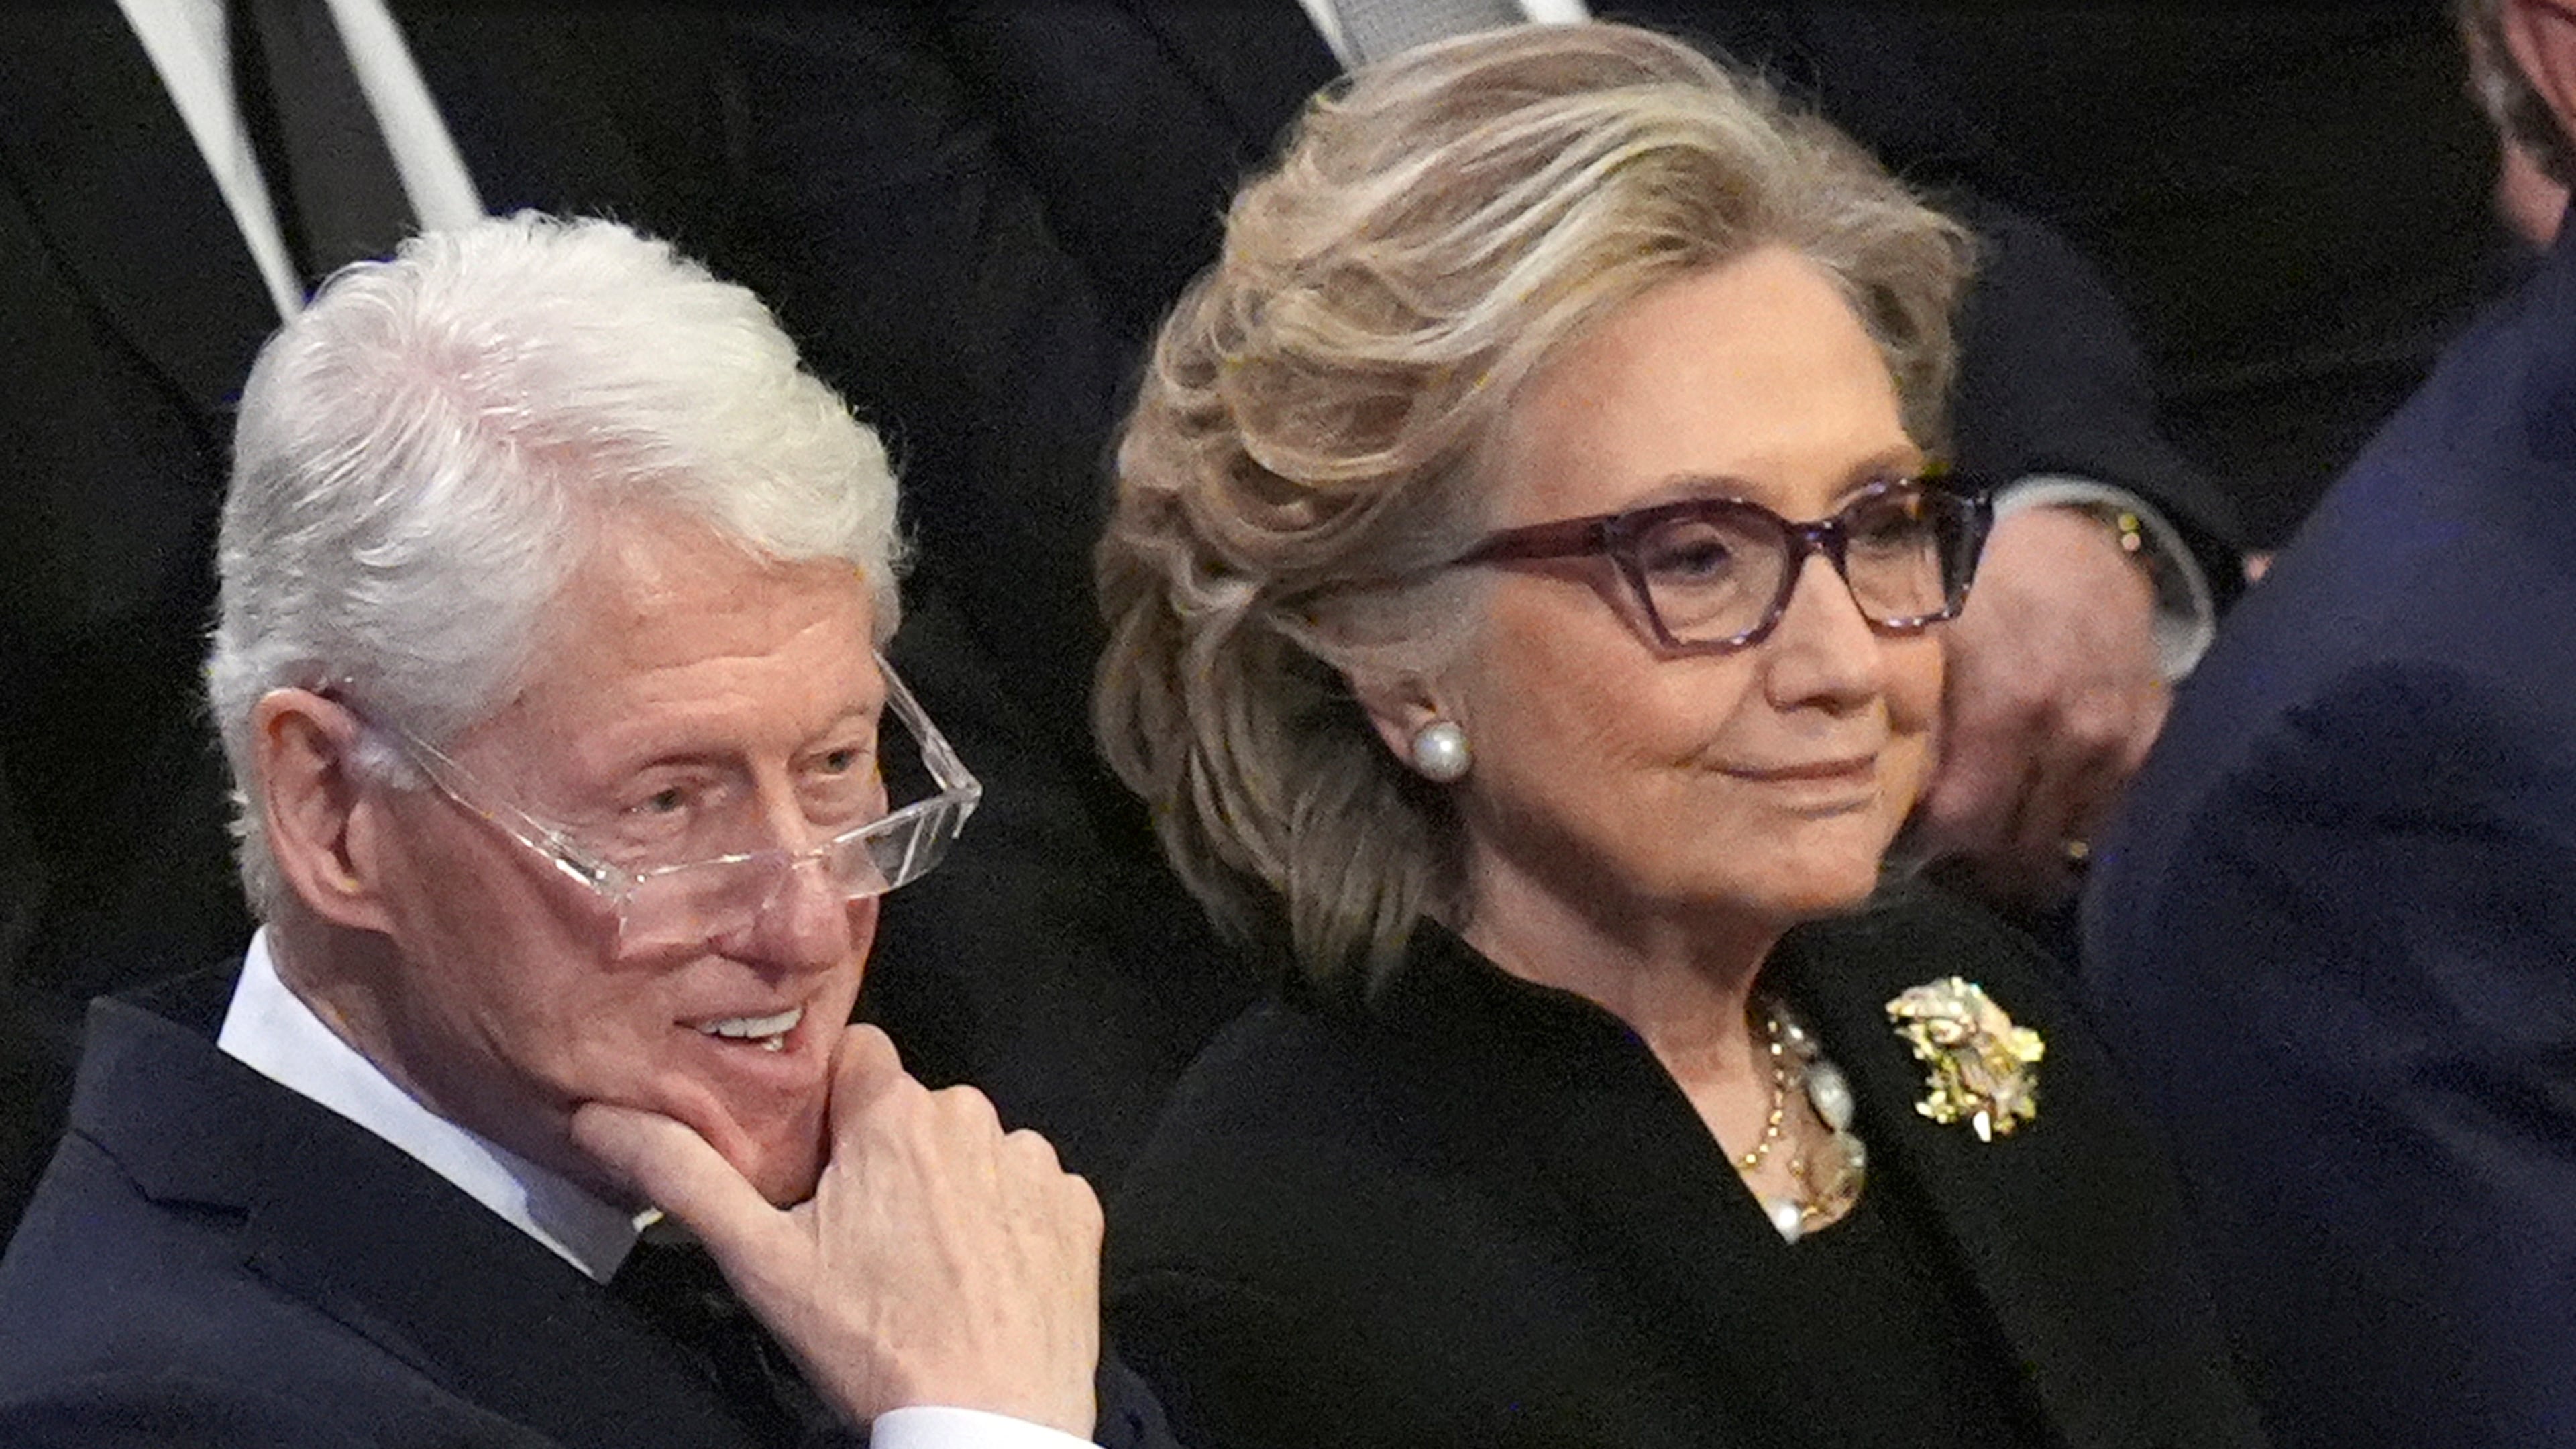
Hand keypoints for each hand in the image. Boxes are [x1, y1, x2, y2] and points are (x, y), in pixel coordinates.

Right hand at [572, 1026, 1102, 1437]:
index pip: (855, 1056)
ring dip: (949, 1188)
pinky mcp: (1076, 1208)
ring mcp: (1033, 1163)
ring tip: (925, 1268)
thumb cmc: (875, 1346)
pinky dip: (1005, 1221)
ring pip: (971, 1150)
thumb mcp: (761, 1263)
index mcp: (894, 1115)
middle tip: (862, 1236)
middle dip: (886, 1155)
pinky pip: (1028, 1190)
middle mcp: (973, 1117)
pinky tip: (979, 1277)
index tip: (819, 1161)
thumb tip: (602, 1119)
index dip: (830, 1104)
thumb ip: (683, 1175)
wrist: (987, 1422)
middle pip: (912, 1110)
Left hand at [1916, 505, 2168, 909]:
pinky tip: (2045, 806)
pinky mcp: (2154, 737)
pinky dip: (2076, 819)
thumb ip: (1906, 720)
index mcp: (2008, 704)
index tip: (1909, 839)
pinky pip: (2113, 813)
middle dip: (1977, 853)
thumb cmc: (1979, 583)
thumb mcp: (1922, 636)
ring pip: (2066, 838)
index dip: (1930, 841)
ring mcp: (2121, 739)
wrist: (2075, 547)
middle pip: (2017, 843)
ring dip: (2028, 842)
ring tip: (1994, 829)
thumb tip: (1881, 801)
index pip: (1964, 822)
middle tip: (1947, 843)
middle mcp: (2075, 732)